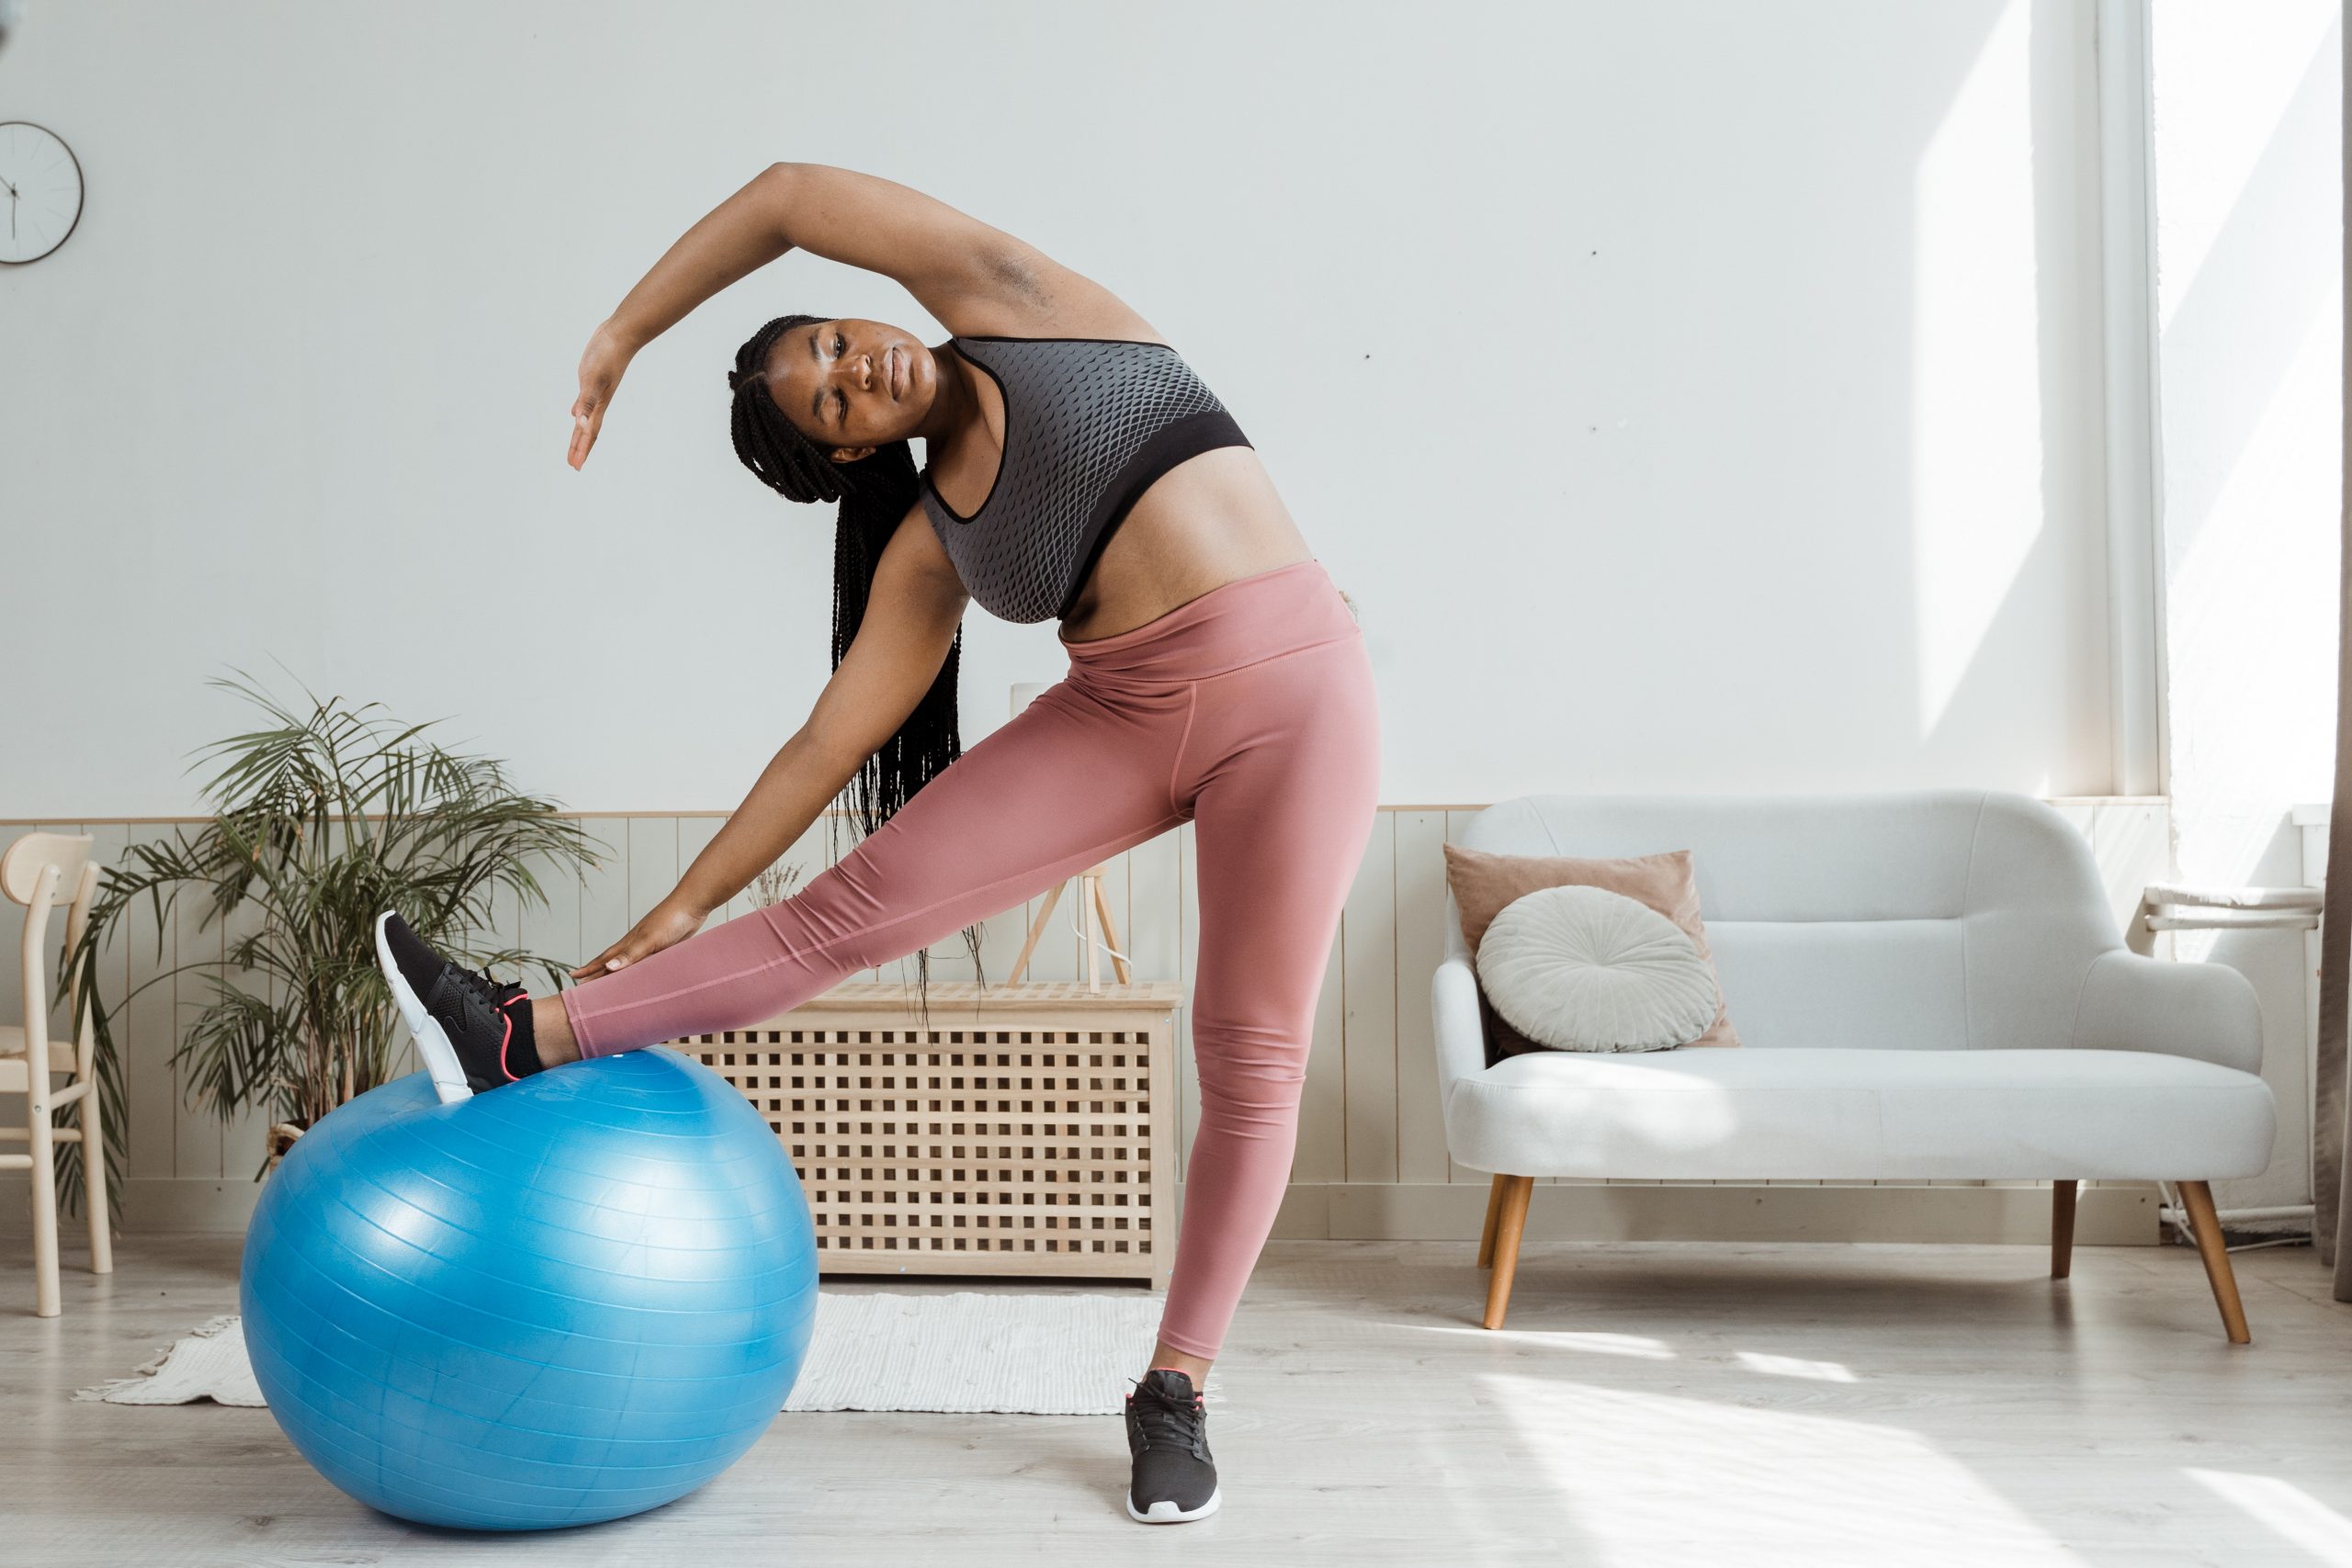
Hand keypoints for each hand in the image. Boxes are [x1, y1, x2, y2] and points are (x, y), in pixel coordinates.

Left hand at [568, 320, 634, 470]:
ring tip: (575, 444)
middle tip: (574, 464)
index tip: (575, 466)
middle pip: (587, 430)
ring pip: (586, 418)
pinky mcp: (592, 380)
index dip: (581, 450)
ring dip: (580, 432)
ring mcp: (596, 391)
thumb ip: (586, 401)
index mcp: (598, 405)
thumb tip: (578, 422)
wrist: (621, 335)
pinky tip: (576, 412)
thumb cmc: (608, 355)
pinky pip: (584, 402)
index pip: (588, 433)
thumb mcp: (593, 379)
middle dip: (580, 448)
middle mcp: (598, 402)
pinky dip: (580, 411)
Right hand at [571, 896, 705, 980]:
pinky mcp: (663, 948)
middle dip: (597, 974)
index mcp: (628, 943)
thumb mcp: (650, 940)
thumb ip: (631, 954)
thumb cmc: (670, 920)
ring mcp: (649, 946)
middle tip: (583, 985)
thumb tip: (609, 968)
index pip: (603, 960)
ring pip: (628, 964)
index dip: (589, 970)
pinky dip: (638, 971)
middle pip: (611, 963)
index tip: (573, 977)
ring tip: (607, 983)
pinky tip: (639, 976)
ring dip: (616, 974)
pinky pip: (645, 964)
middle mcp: (635, 945)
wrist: (692, 906)